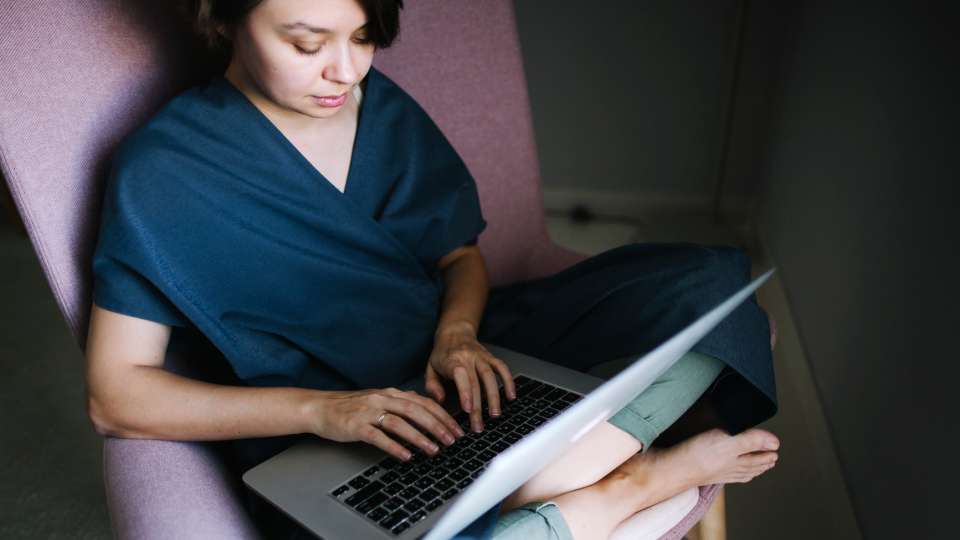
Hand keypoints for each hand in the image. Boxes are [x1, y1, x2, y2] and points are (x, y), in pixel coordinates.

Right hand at [305, 387, 465, 461]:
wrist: (320, 408)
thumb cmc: (351, 407)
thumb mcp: (379, 400)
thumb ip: (401, 404)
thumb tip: (426, 413)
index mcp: (391, 393)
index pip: (424, 402)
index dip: (442, 416)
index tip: (456, 429)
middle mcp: (382, 398)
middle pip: (416, 411)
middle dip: (437, 426)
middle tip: (451, 441)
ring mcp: (368, 411)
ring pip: (400, 423)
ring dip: (420, 437)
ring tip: (434, 450)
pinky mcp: (356, 426)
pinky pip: (379, 436)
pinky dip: (394, 446)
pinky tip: (406, 456)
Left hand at [424, 323, 516, 432]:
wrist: (454, 332)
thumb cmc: (441, 354)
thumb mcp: (430, 368)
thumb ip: (432, 385)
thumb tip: (440, 400)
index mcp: (451, 360)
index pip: (460, 375)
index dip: (465, 392)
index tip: (468, 409)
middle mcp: (467, 357)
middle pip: (475, 383)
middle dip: (478, 407)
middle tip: (478, 426)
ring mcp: (481, 356)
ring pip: (490, 376)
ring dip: (494, 397)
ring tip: (495, 415)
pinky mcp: (490, 357)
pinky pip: (502, 368)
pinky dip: (508, 381)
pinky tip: (511, 396)